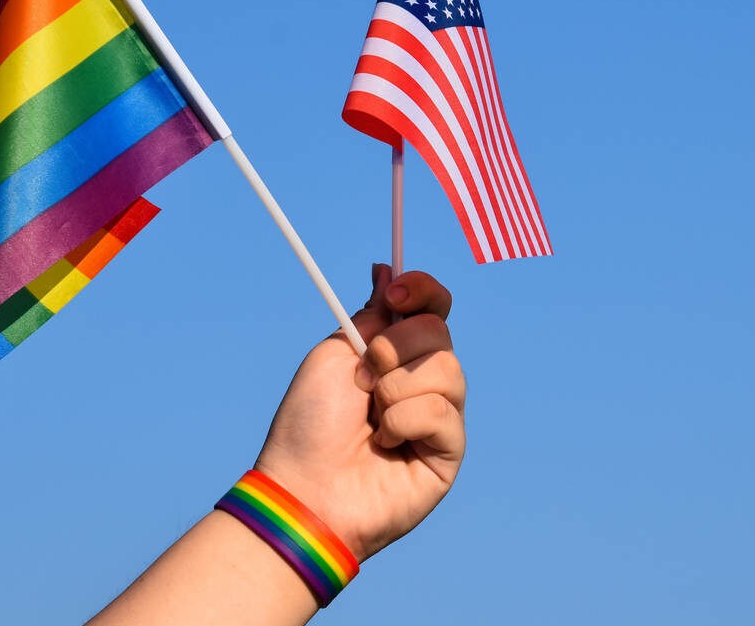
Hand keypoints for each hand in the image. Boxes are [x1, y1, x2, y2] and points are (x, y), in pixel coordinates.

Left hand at [252, 265, 465, 561]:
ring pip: (447, 369)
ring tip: (372, 420)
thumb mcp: (335, 354)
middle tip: (364, 377)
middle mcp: (423, 381)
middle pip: (440, 331)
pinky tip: (385, 446)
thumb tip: (387, 267)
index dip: (423, 290)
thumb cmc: (310, 425)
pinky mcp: (449, 451)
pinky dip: (404, 422)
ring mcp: (439, 416)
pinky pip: (443, 412)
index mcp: (397, 354)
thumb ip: (370, 315)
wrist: (304, 487)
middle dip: (395, 348)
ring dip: (395, 389)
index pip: (433, 307)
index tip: (395, 293)